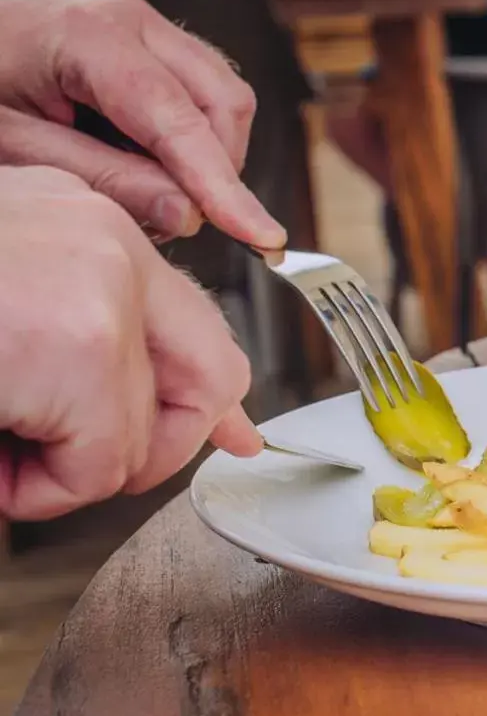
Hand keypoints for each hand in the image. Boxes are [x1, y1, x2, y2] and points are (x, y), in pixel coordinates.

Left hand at [0, 0, 285, 246]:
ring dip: (208, 158)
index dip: (224, 187)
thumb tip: (186, 215)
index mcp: (89, 34)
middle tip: (174, 223)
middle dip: (218, 172)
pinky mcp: (146, 41)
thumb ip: (102, 179)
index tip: (261, 237)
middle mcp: (129, 18)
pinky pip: (201, 94)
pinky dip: (192, 141)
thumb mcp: (10, 150)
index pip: (180, 121)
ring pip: (223, 99)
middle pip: (223, 102)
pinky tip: (149, 166)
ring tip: (149, 194)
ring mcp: (142, 25)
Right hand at [0, 166, 262, 520]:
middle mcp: (105, 238)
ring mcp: (100, 285)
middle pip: (212, 371)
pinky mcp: (77, 342)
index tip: (234, 437)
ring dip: (70, 476)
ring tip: (1, 458)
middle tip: (71, 473)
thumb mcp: (11, 300)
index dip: (207, 394)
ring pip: (143, 434)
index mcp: (82, 222)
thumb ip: (91, 342)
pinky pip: (98, 465)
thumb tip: (205, 421)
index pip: (189, 313)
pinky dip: (41, 493)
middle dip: (162, 445)